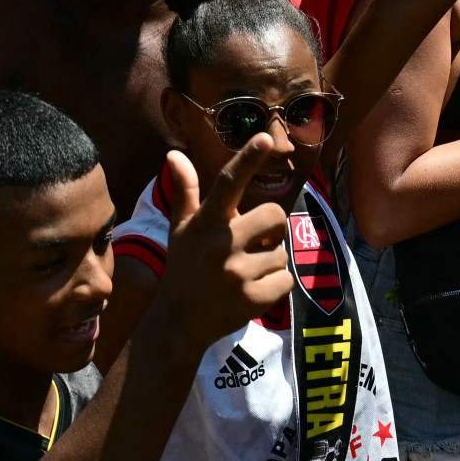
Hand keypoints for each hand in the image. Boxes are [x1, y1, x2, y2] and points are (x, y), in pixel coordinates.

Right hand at [152, 139, 294, 345]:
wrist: (179, 322)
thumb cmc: (184, 268)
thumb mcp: (181, 229)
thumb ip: (185, 192)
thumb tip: (173, 153)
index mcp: (206, 222)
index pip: (227, 182)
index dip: (247, 159)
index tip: (266, 137)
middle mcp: (222, 243)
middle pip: (275, 215)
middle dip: (270, 229)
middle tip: (252, 243)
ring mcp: (238, 273)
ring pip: (282, 252)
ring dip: (270, 261)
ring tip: (244, 273)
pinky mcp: (253, 299)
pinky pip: (285, 280)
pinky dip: (275, 286)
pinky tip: (252, 291)